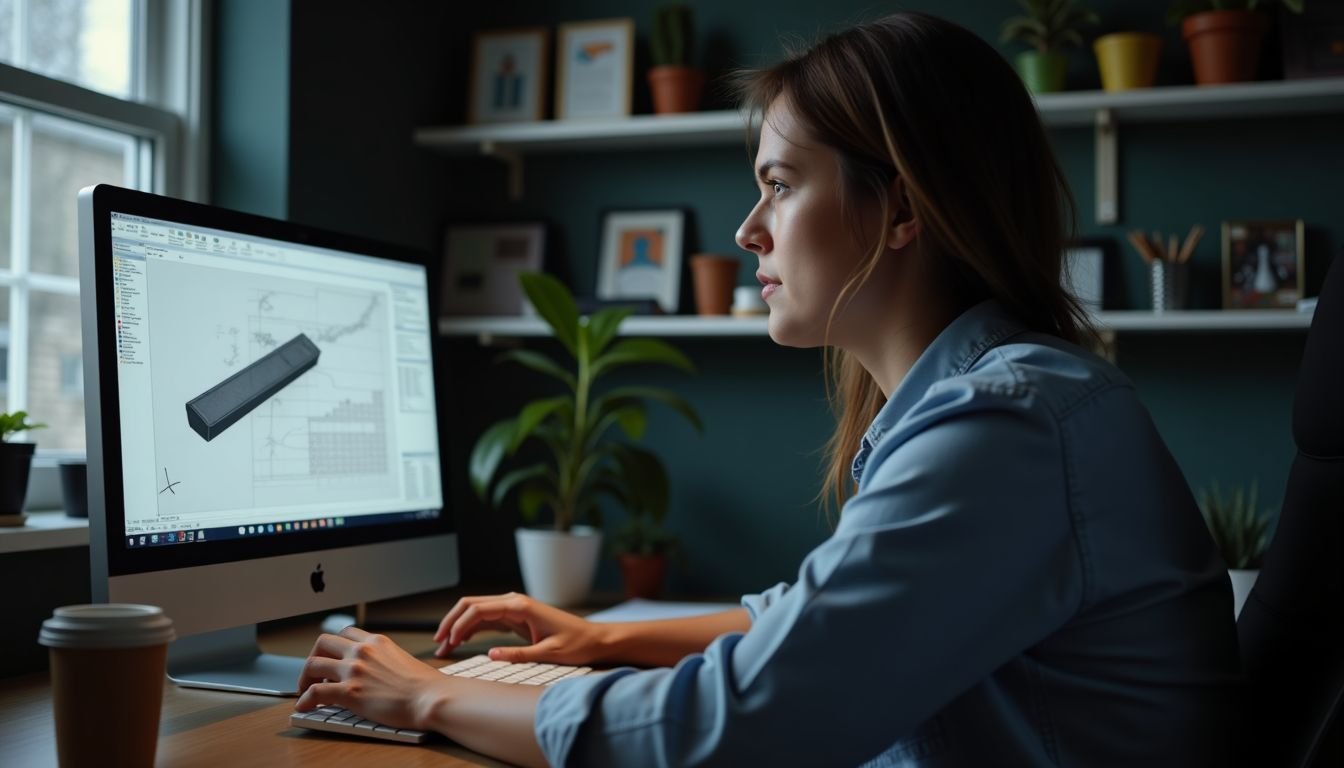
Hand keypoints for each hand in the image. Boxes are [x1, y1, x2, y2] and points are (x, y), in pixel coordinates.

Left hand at [295, 626, 447, 730]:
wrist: (430, 698)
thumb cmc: (424, 684)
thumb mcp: (403, 659)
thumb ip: (384, 659)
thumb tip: (376, 671)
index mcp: (377, 642)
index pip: (345, 633)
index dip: (333, 645)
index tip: (330, 657)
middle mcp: (362, 651)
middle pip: (322, 642)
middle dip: (313, 656)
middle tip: (313, 672)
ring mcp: (354, 670)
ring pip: (313, 664)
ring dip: (304, 677)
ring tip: (304, 689)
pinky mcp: (349, 692)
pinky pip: (315, 691)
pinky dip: (304, 699)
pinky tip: (304, 705)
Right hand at [434, 591, 605, 664]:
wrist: (593, 639)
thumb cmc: (576, 644)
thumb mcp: (548, 654)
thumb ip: (519, 655)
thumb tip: (491, 656)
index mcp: (520, 606)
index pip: (479, 609)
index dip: (459, 625)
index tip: (447, 643)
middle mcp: (514, 602)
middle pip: (472, 604)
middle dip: (451, 622)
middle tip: (438, 643)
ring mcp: (513, 608)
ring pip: (476, 610)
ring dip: (458, 626)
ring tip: (444, 646)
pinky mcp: (515, 617)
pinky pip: (486, 619)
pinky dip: (470, 629)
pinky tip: (461, 642)